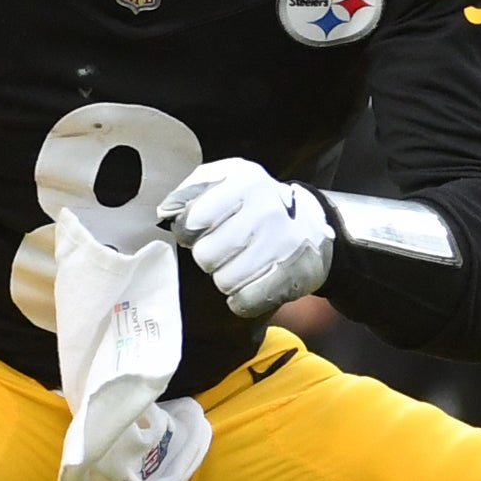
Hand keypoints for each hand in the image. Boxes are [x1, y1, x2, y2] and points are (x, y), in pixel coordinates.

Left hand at [159, 158, 332, 317]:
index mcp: (245, 183)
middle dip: (209, 258)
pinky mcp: (292, 276)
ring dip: (226, 278)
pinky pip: (246, 301)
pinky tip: (249, 285)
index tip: (198, 233)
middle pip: (206, 255)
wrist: (314, 224)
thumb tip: (167, 212)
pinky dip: (242, 299)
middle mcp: (265, 211)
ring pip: (225, 281)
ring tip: (239, 266)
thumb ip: (193, 190)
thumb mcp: (228, 179)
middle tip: (222, 251)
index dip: (188, 232)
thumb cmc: (258, 203)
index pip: (193, 220)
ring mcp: (281, 245)